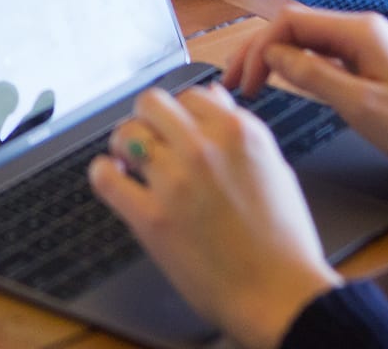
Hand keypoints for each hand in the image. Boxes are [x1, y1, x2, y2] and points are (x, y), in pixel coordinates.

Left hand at [88, 85, 340, 348]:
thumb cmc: (283, 239)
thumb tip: (214, 97)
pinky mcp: (151, 217)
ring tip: (129, 160)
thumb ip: (240, 129)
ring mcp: (175, 181)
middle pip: (151, 103)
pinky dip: (104, 173)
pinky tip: (114, 178)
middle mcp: (204, 148)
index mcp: (238, 132)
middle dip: (147, 118)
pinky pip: (107, 177)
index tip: (175, 126)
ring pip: (126, 133)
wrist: (279, 293)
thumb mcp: (275, 168)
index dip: (180, 112)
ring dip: (123, 143)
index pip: (191, 95)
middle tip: (148, 137)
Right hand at [224, 6, 387, 225]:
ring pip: (308, 43)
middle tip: (233, 82)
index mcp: (360, 31)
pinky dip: (297, 68)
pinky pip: (324, 58)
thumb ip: (312, 76)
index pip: (291, 22)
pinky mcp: (371, 68)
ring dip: (276, 59)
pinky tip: (284, 85)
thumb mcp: (359, 105)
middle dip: (260, 51)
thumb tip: (274, 56)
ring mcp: (368, 49)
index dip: (259, 49)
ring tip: (250, 84)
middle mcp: (363, 31)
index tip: (243, 82)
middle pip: (296, 28)